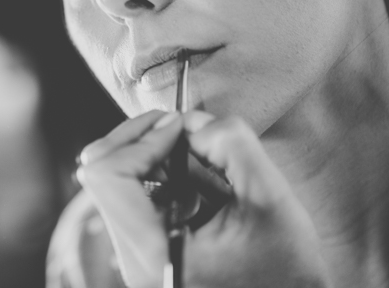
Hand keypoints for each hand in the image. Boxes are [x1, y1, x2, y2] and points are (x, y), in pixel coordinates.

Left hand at [77, 110, 331, 287]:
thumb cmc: (288, 269)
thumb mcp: (271, 199)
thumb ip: (231, 145)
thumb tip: (189, 119)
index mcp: (156, 249)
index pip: (107, 175)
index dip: (140, 139)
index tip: (180, 130)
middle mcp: (134, 257)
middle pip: (101, 172)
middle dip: (142, 138)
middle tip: (183, 130)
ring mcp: (135, 254)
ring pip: (115, 180)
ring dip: (153, 156)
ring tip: (200, 165)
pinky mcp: (144, 248)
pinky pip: (132, 196)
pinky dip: (160, 175)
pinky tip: (199, 186)